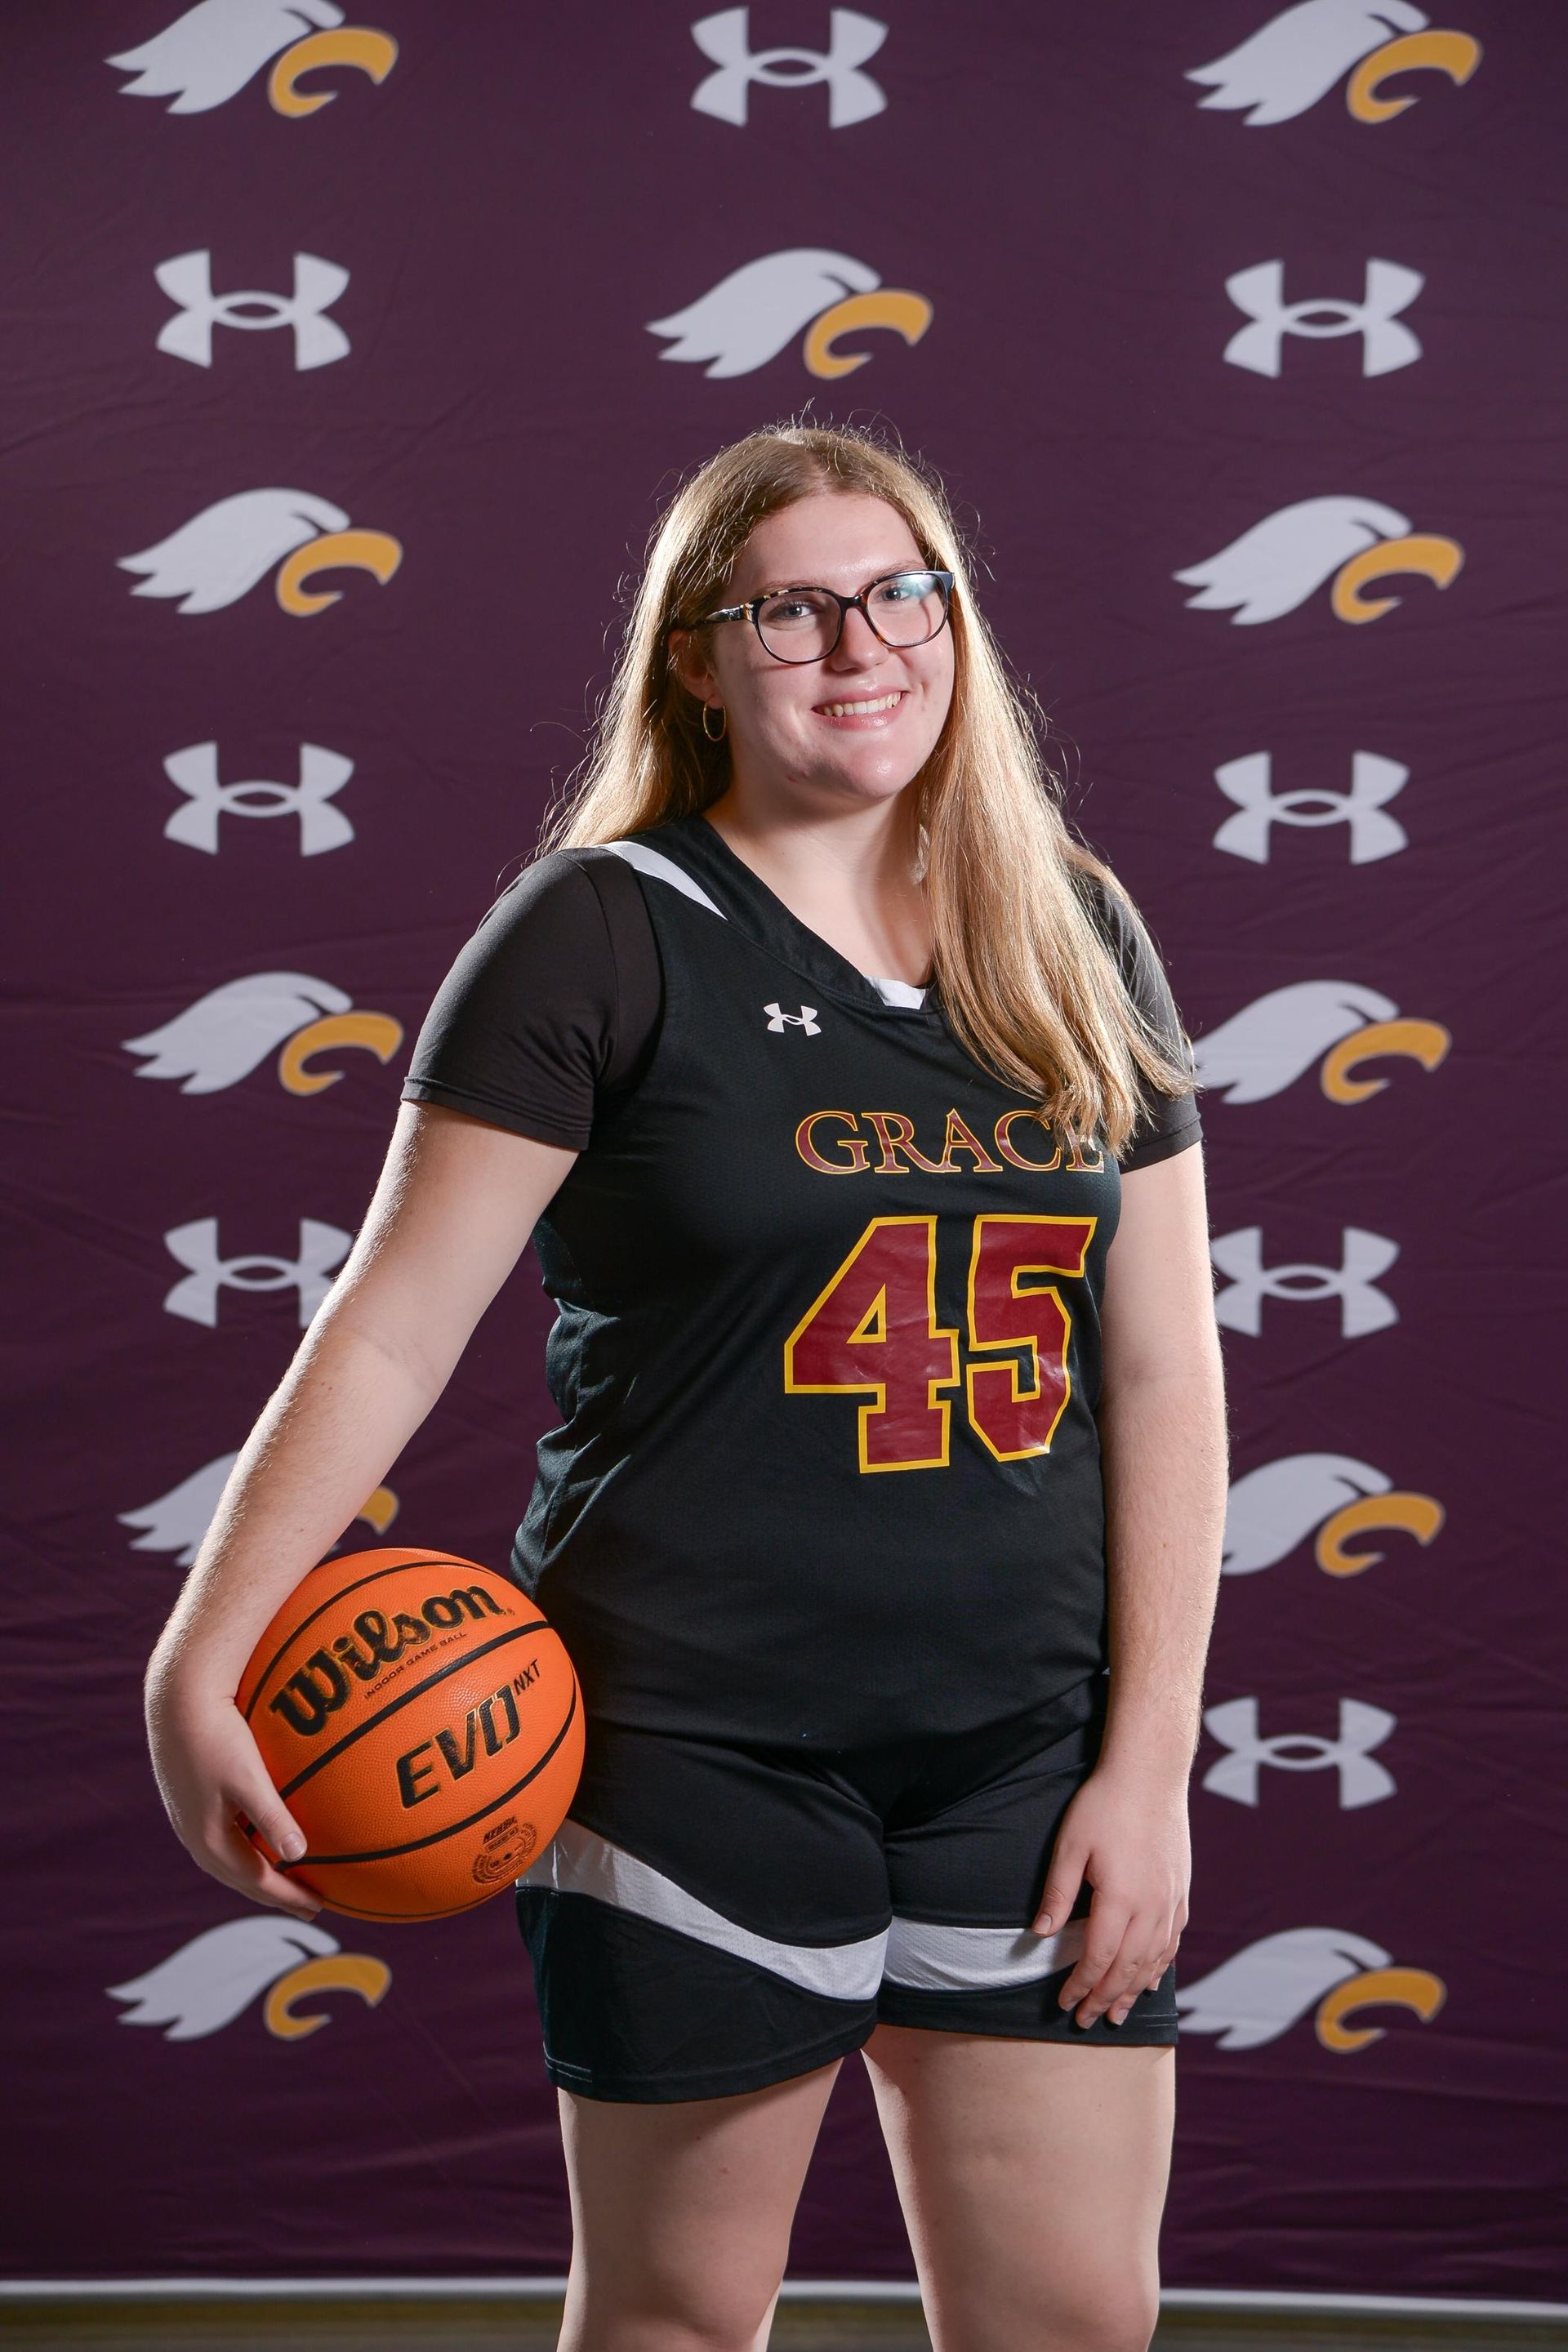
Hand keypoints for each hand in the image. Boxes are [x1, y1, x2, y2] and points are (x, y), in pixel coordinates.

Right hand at [145, 1666, 321, 1922]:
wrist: (177, 1701)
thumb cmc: (217, 1735)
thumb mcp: (248, 1777)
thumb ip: (272, 1816)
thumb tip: (299, 1854)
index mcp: (209, 1840)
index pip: (257, 1881)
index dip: (288, 1896)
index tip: (319, 1907)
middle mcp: (195, 1838)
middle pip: (241, 1878)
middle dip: (275, 1893)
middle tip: (309, 1904)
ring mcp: (189, 1821)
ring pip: (229, 1861)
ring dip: (259, 1874)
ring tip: (286, 1880)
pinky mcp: (189, 1802)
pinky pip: (223, 1840)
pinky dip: (246, 1851)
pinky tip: (260, 1840)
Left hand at [1030, 1763, 1188, 2027]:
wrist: (1151, 1774)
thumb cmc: (1105, 1804)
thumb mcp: (1070, 1844)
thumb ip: (1058, 1892)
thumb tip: (1041, 1934)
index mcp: (1121, 1899)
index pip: (1098, 1958)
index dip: (1081, 1986)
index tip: (1064, 2004)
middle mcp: (1152, 1907)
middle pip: (1127, 1968)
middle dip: (1104, 1998)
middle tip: (1087, 2021)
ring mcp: (1171, 1900)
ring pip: (1154, 1960)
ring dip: (1133, 1991)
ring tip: (1118, 2015)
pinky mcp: (1181, 1890)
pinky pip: (1173, 1940)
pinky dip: (1160, 1966)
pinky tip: (1151, 1978)